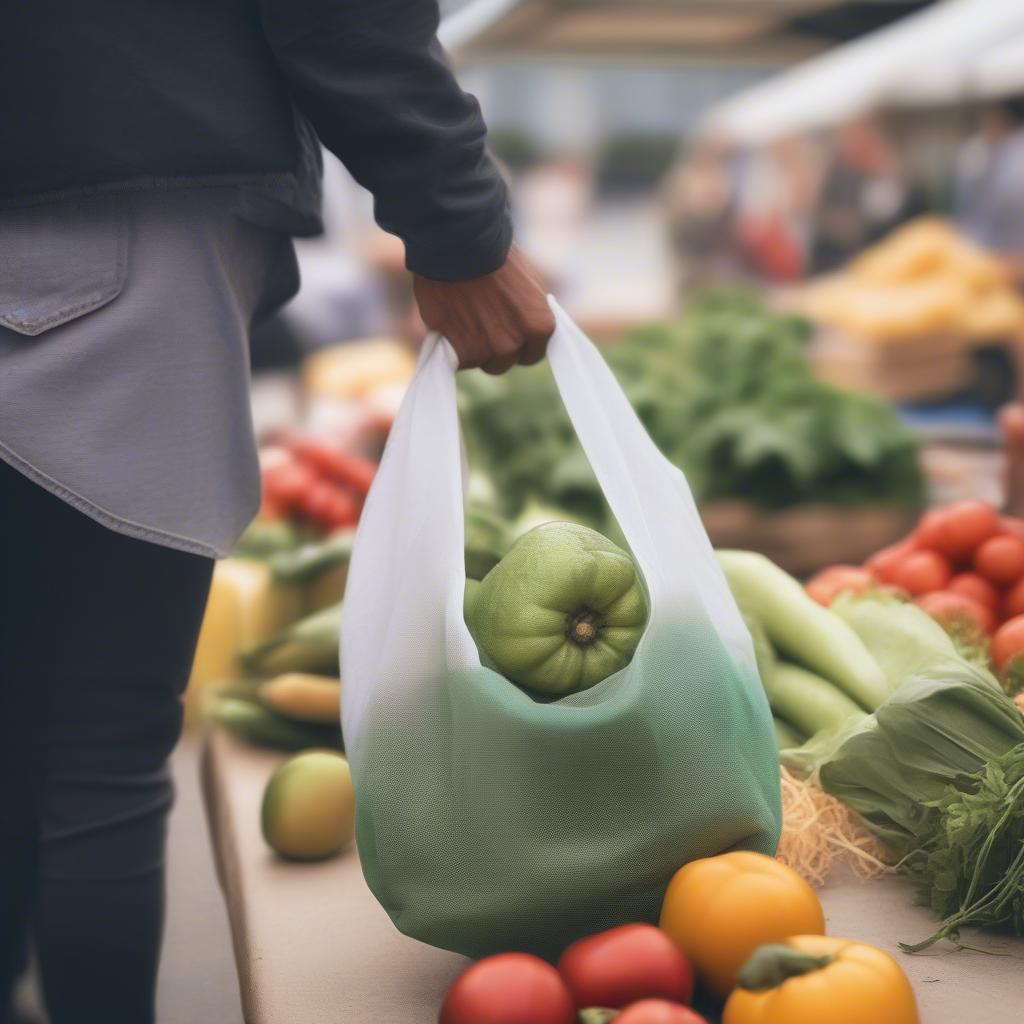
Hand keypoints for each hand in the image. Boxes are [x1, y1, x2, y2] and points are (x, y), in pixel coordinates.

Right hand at [413, 245, 554, 373]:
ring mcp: (487, 349)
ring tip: (461, 318)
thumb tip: (525, 328)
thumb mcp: (528, 283)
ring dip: (469, 347)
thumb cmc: (493, 254)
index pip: (532, 355)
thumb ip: (528, 313)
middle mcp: (516, 343)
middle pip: (503, 363)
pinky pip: (457, 359)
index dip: (516, 345)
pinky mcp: (460, 349)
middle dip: (491, 348)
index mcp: (540, 326)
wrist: (461, 243)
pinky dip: (450, 346)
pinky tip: (447, 324)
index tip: (504, 334)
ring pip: (478, 361)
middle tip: (478, 323)